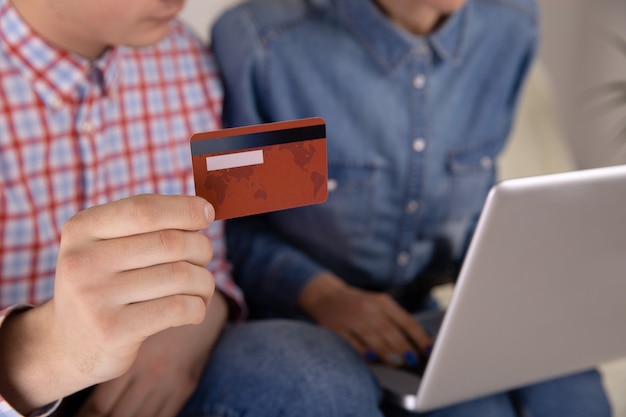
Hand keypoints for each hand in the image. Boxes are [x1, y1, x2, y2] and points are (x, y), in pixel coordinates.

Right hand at [0, 195, 215, 412]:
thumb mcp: (110, 247)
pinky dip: (198, 307)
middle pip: (170, 242)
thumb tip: (206, 210)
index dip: (184, 209)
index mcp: (81, 229)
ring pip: (181, 276)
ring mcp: (94, 298)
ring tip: (201, 287)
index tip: (207, 213)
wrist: (70, 348)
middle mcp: (82, 261)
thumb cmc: (108, 285)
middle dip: (201, 248)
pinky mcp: (112, 331)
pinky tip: (193, 309)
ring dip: (204, 281)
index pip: (144, 209)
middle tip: (203, 258)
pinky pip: (179, 308)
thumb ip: (148, 224)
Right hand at [299, 273, 432, 366]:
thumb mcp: (379, 305)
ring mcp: (352, 319)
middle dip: (404, 348)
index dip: (419, 337)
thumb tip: (419, 343)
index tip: (429, 351)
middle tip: (413, 361)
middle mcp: (368, 308)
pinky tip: (374, 359)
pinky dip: (365, 352)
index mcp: (382, 302)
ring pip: (374, 338)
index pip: (406, 321)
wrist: (326, 296)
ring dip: (388, 352)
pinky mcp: (338, 329)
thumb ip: (397, 321)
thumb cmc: (358, 304)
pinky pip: (353, 344)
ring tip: (398, 363)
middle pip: (390, 331)